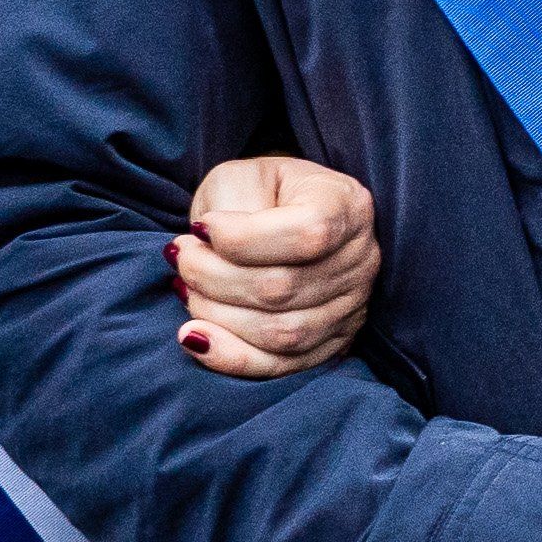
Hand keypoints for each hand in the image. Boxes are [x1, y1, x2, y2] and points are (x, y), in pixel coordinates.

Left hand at [170, 153, 379, 379]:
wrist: (280, 216)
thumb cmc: (259, 192)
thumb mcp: (244, 175)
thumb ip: (232, 203)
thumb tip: (209, 248)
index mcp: (348, 205)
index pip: (308, 233)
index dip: (243, 239)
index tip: (200, 227)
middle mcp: (361, 259)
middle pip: (284, 288)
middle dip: (212, 278)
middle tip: (180, 257)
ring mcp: (351, 306)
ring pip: (280, 333)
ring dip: (215, 315)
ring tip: (186, 289)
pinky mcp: (330, 343)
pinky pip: (279, 366)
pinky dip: (229, 357)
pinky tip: (194, 336)